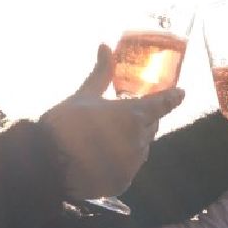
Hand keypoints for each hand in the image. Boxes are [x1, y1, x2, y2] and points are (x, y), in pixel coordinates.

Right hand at [39, 45, 183, 199]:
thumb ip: (101, 72)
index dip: (172, 98)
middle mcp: (138, 141)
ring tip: (108, 137)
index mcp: (132, 115)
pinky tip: (103, 156)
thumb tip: (105, 46)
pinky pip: (130, 167)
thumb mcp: (84, 95)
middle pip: (151, 126)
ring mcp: (132, 164)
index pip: (161, 105)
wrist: (46, 164)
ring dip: (133, 140)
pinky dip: (123, 160)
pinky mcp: (123, 181)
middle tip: (124, 115)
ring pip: (142, 148)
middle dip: (143, 119)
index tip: (181, 93)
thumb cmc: (64, 124)